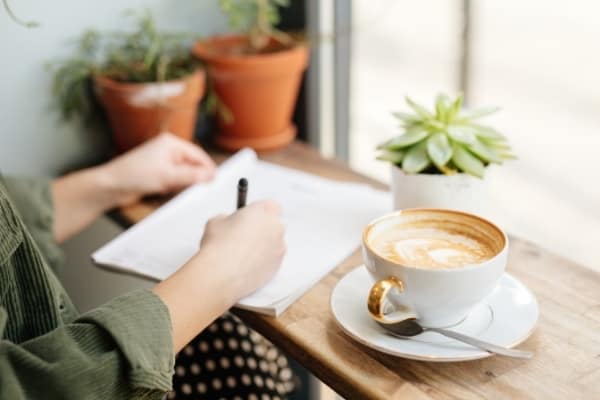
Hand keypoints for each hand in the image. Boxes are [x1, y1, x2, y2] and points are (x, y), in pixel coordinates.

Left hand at [101, 132, 215, 205]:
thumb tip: (211, 175)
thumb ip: (192, 176)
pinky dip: (175, 188)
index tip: (215, 181)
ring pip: (184, 175)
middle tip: (198, 189)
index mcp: (171, 143)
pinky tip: (168, 193)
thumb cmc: (132, 175)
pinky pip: (175, 181)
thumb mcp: (168, 176)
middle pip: (192, 165)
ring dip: (183, 184)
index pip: (198, 154)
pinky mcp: (158, 174)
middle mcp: (168, 151)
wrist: (110, 187)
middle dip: (194, 178)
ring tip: (176, 190)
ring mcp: (163, 163)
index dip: (207, 168)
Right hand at [197, 200, 285, 300]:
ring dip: (262, 246)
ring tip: (242, 254)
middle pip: (273, 225)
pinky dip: (262, 262)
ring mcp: (279, 248)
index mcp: (263, 211)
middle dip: (262, 229)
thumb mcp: (216, 221)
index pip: (270, 205)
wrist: (222, 274)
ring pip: (273, 244)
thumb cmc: (219, 245)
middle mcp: (276, 228)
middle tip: (244, 236)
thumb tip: (228, 223)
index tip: (250, 217)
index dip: (260, 212)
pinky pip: (271, 260)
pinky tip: (245, 266)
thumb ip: (228, 218)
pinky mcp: (277, 266)